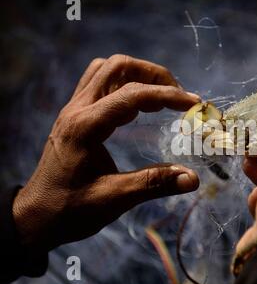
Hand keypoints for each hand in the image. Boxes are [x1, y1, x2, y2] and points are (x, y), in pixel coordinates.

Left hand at [12, 54, 199, 251]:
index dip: (168, 95)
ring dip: (137, 74)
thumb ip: (153, 185)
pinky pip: (99, 83)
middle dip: (153, 75)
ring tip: (160, 97)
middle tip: (178, 97)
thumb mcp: (113, 199)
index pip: (132, 95)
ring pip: (106, 69)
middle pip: (117, 67)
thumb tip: (192, 179)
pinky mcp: (74, 115)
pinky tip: (137, 106)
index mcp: (85, 127)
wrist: (35, 216)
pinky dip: (123, 84)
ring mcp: (72, 109)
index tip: (194, 104)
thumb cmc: (69, 210)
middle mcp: (76, 109)